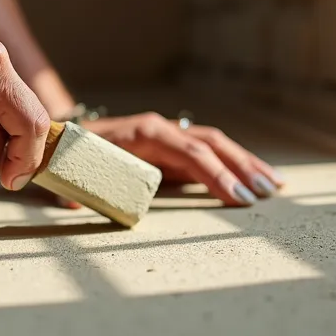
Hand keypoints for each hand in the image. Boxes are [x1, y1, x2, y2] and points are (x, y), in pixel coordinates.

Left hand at [81, 113, 282, 206]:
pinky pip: (209, 154)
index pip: (189, 152)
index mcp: (142, 134)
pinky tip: (257, 179)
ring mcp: (168, 137)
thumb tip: (71, 205)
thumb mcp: (66, 170)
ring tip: (275, 186)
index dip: (215, 174)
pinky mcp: (172, 149)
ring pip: (216, 146)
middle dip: (242, 168)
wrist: (60, 138)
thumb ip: (69, 188)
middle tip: (267, 193)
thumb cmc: (66, 157)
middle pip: (211, 144)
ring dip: (246, 165)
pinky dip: (234, 165)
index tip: (237, 196)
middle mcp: (161, 130)